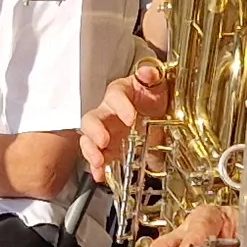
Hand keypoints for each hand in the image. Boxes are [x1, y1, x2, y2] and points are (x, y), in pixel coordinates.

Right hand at [80, 62, 171, 176]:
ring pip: (88, 139)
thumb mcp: (158, 84)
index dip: (121, 106)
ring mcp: (105, 132)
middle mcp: (107, 112)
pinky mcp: (108, 149)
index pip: (116, 95)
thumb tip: (148, 71)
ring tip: (98, 162)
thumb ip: (152, 77)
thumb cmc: (152, 95)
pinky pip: (97, 157)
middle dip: (95, 131)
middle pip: (91, 119)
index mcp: (120, 93)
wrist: (158, 113)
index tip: (131, 118)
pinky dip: (97, 167)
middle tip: (104, 141)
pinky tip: (101, 175)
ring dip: (91, 151)